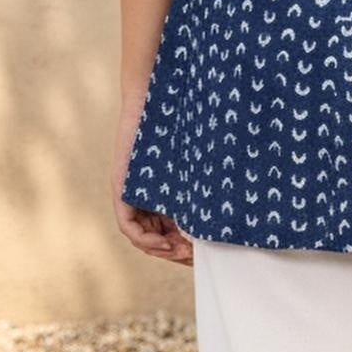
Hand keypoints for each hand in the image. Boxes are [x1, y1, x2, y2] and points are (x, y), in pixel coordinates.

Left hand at [111, 99, 192, 266]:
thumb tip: (230, 211)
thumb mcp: (195, 163)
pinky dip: (143, 238)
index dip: (183, 247)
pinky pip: (127, 223)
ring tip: (181, 253)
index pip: (168, 231)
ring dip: (160, 250)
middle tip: (194, 259)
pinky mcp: (121, 185)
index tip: (201, 255)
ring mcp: (130, 192)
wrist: (159, 93)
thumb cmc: (185, 122)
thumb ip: (200, 185)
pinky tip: (162, 242)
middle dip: (174, 253)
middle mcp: (144, 196)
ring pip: (140, 236)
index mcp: (162, 192)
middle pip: (153, 239)